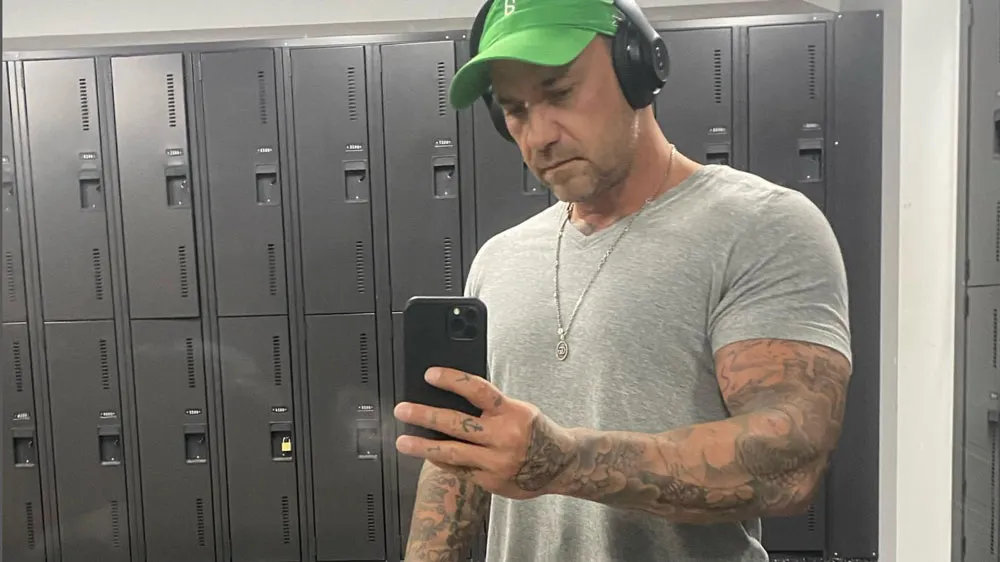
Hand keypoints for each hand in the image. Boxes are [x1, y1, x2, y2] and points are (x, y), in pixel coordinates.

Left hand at [394, 367, 578, 500]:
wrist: (561, 464)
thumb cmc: (534, 431)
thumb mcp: (519, 410)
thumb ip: (490, 407)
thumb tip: (451, 398)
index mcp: (512, 412)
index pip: (478, 390)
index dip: (452, 380)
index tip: (429, 374)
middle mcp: (504, 437)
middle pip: (458, 424)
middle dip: (426, 416)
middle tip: (403, 410)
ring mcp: (496, 462)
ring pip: (453, 453)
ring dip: (423, 447)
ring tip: (402, 442)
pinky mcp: (491, 481)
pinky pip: (459, 469)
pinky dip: (442, 460)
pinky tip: (427, 454)